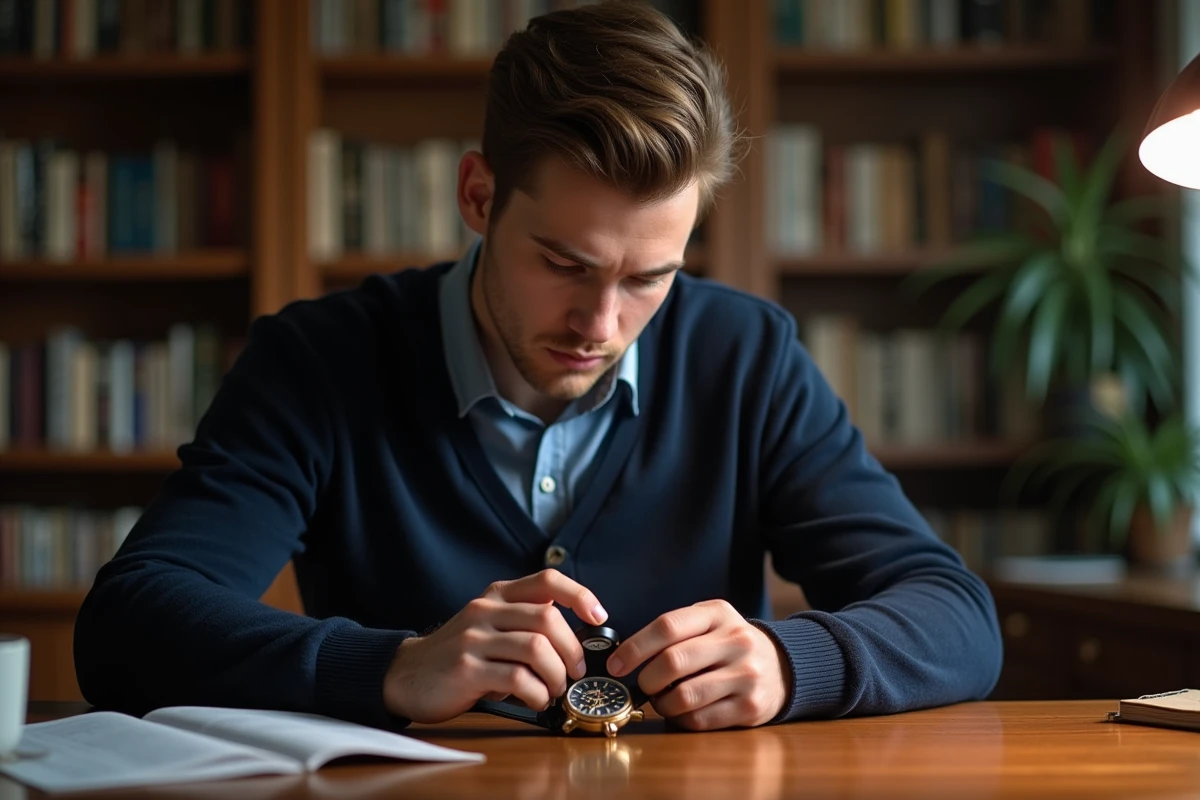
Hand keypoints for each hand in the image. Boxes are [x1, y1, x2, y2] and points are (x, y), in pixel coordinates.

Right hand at [382, 569, 608, 723]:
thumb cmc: (458, 654)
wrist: (406, 675)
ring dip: (557, 675)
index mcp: (497, 594)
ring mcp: (474, 639)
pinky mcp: (466, 669)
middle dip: (572, 650)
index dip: (579, 595)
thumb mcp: (489, 625)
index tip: (598, 616)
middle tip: (576, 672)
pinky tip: (536, 701)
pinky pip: (517, 678)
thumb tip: (575, 641)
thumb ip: (524, 622)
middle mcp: (486, 610)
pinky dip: (537, 694)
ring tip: (555, 689)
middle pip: (548, 619)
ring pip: (536, 649)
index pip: (547, 580)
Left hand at [606, 599, 788, 730]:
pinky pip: (700, 719)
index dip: (634, 648)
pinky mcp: (750, 707)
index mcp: (718, 613)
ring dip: (662, 703)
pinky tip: (682, 712)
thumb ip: (674, 631)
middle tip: (641, 685)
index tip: (616, 665)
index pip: (667, 626)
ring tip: (662, 700)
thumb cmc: (730, 645)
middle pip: (673, 662)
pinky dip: (681, 719)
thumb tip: (625, 657)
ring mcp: (746, 675)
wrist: (782, 666)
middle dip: (646, 679)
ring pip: (684, 696)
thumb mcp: (709, 623)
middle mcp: (736, 640)